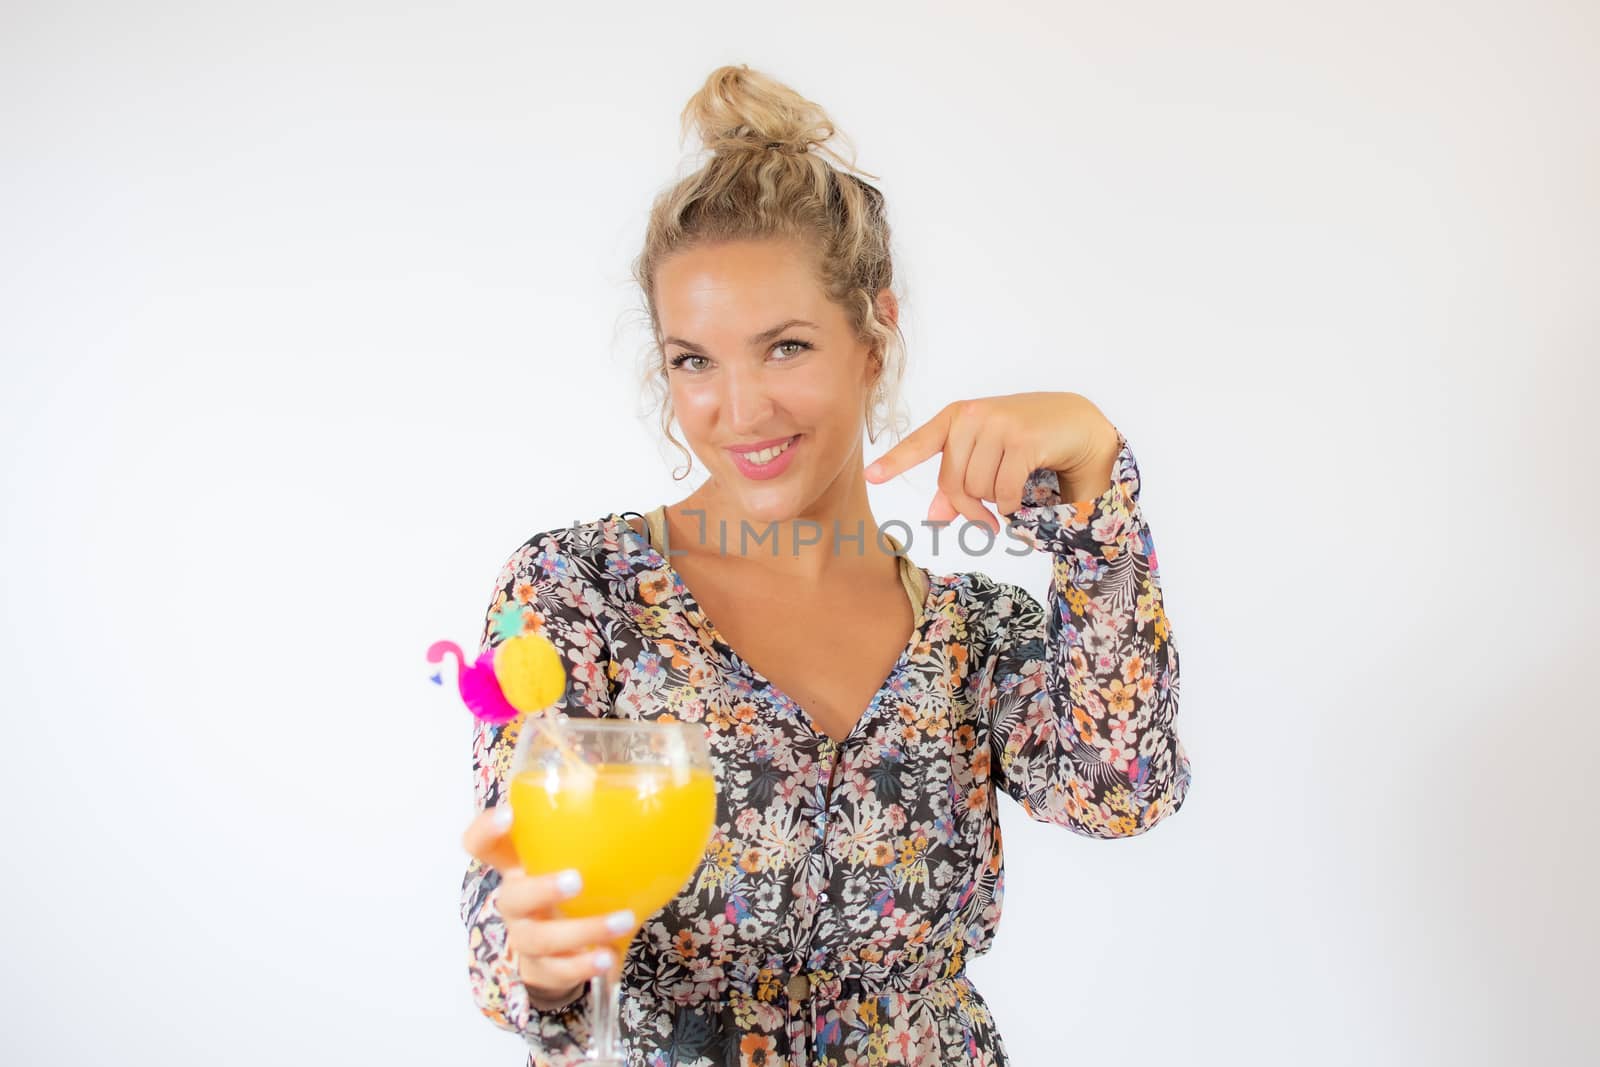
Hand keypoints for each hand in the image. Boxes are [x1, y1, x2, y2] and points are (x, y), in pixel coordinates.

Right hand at [462, 806, 633, 1012]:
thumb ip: (601, 833)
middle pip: (510, 896)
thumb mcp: (578, 858)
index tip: (508, 814)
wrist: (564, 948)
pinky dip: (584, 965)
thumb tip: (668, 806)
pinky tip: (610, 957)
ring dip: (581, 930)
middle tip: (577, 880)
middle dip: (542, 888)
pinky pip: (558, 970)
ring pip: (538, 938)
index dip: (486, 829)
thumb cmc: (576, 889)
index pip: (483, 843)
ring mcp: (525, 937)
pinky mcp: (541, 968)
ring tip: (621, 921)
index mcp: (519, 864)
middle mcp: (516, 899)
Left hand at [864, 392, 1120, 531]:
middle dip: (970, 508)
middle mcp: (973, 416)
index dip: (895, 461)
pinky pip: (1004, 492)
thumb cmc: (1029, 440)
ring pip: (978, 489)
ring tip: (1011, 491)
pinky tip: (1022, 497)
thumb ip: (960, 486)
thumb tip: (935, 517)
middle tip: (986, 520)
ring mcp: (998, 424)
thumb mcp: (988, 459)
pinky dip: (1012, 505)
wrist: (1078, 424)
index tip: (871, 476)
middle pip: (952, 483)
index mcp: (957, 418)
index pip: (920, 442)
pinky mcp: (1023, 439)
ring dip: (995, 504)